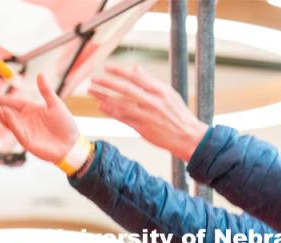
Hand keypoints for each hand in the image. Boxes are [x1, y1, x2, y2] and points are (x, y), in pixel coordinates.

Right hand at [0, 74, 78, 162]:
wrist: (73, 145)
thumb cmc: (66, 126)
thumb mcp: (56, 105)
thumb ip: (46, 91)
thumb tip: (40, 74)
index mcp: (30, 110)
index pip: (11, 102)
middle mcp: (25, 120)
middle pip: (5, 111)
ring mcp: (25, 131)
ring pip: (8, 121)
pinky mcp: (28, 141)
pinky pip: (18, 131)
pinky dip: (12, 122)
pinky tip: (6, 114)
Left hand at [89, 64, 207, 161]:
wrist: (188, 137)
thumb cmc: (180, 115)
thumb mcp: (170, 94)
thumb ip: (151, 81)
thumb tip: (135, 69)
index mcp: (160, 92)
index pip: (136, 77)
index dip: (120, 71)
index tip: (107, 67)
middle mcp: (152, 103)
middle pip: (125, 90)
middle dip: (107, 83)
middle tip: (94, 78)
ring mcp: (146, 116)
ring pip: (121, 104)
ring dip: (104, 97)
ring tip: (92, 91)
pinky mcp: (143, 129)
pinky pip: (123, 118)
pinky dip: (111, 112)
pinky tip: (102, 106)